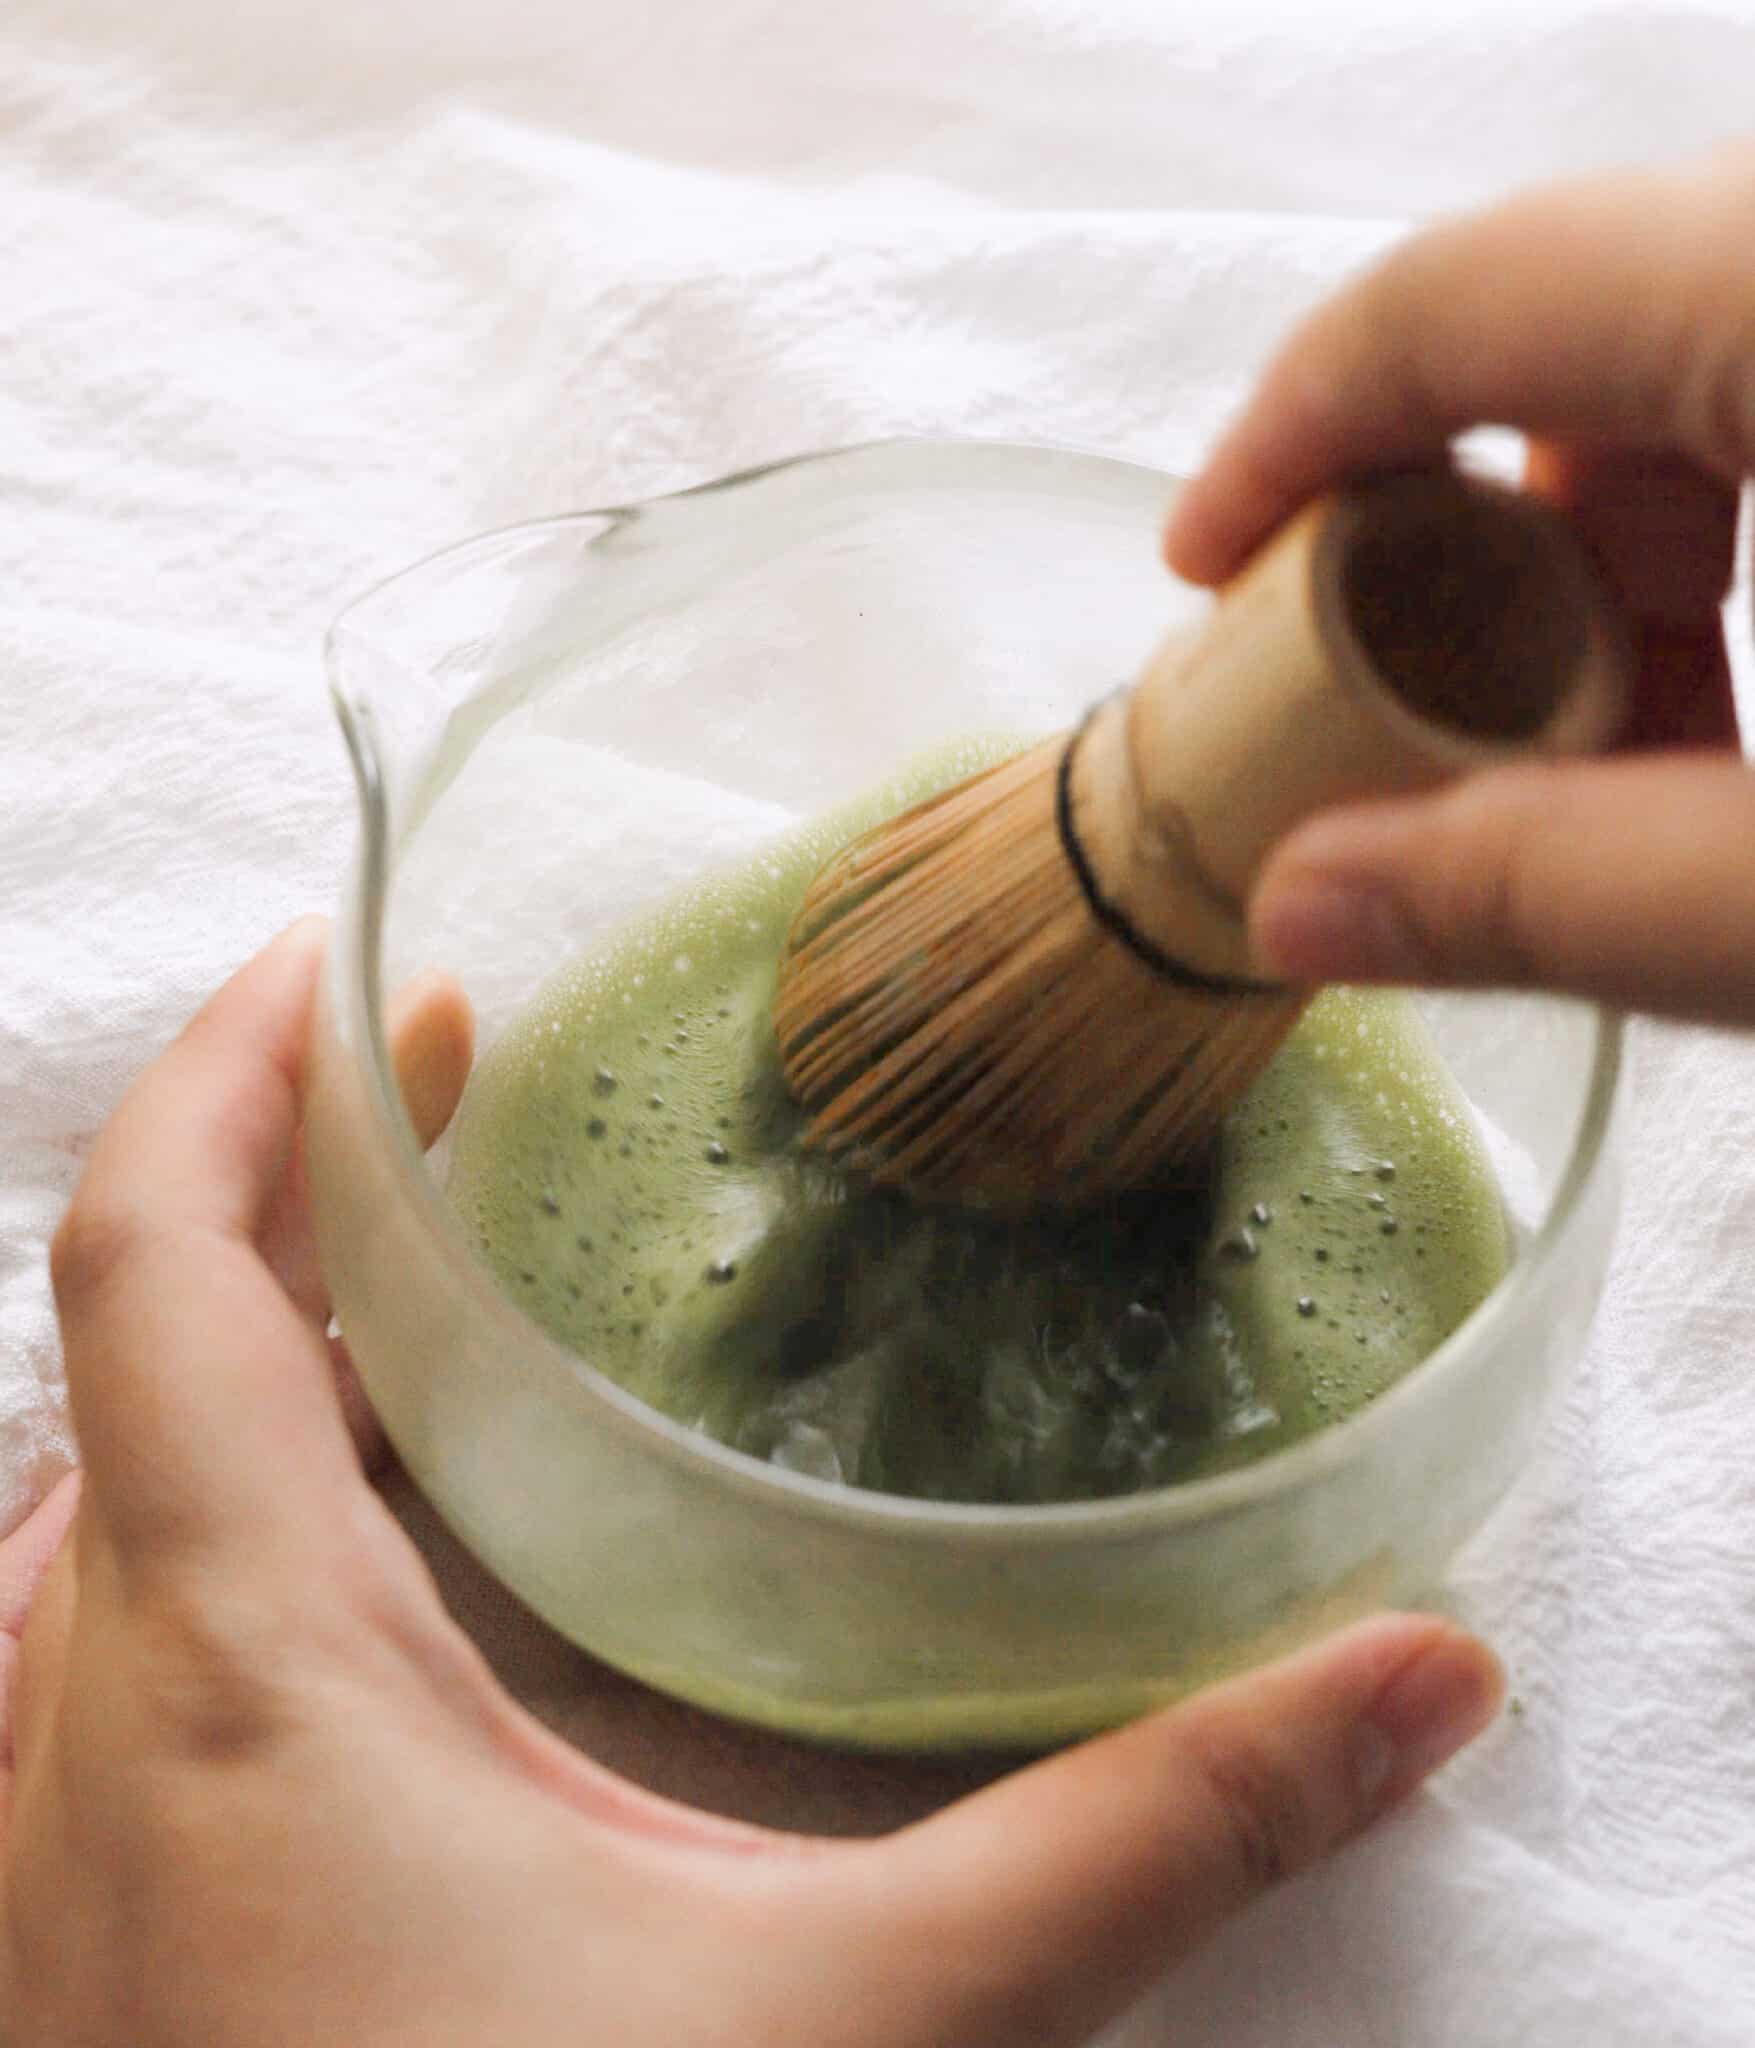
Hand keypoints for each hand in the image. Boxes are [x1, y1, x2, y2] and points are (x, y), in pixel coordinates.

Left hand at [0, 922, 1500, 2045]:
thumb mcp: (866, 2035)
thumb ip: (1138, 1840)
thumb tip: (1404, 1682)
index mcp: (227, 1667)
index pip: (150, 1257)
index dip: (239, 1070)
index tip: (354, 960)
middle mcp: (81, 1720)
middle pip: (123, 1345)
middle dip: (277, 1188)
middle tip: (444, 1099)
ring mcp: (41, 1837)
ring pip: (82, 1493)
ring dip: (218, 1350)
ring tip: (391, 1286)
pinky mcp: (73, 1938)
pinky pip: (75, 1638)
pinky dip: (177, 1519)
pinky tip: (322, 1565)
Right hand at [1166, 147, 1754, 1023]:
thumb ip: (1553, 897)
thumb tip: (1307, 903)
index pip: (1462, 293)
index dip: (1288, 433)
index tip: (1204, 563)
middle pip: (1571, 344)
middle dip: (1464, 559)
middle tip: (1417, 737)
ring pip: (1689, 376)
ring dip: (1605, 584)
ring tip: (1609, 779)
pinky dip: (1730, 557)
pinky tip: (1731, 736)